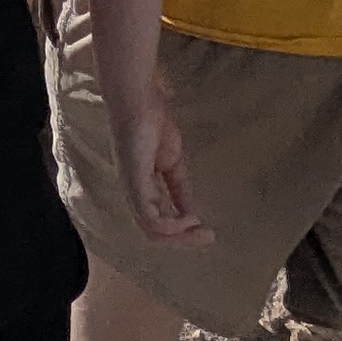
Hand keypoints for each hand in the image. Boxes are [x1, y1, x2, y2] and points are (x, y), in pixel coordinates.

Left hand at [108, 74, 212, 248]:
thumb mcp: (172, 164)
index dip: (183, 234)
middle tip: (209, 237)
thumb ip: (179, 189)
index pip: (158, 225)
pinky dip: (172, 225)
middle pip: (154, 234)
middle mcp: (134, 194)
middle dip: (184, 241)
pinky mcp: (134, 181)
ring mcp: (132, 188)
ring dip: (180, 237)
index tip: (208, 232)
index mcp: (143, 192)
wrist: (140, 99)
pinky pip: (149, 217)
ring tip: (201, 231)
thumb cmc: (152, 125)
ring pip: (151, 231)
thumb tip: (191, 214)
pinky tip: (189, 219)